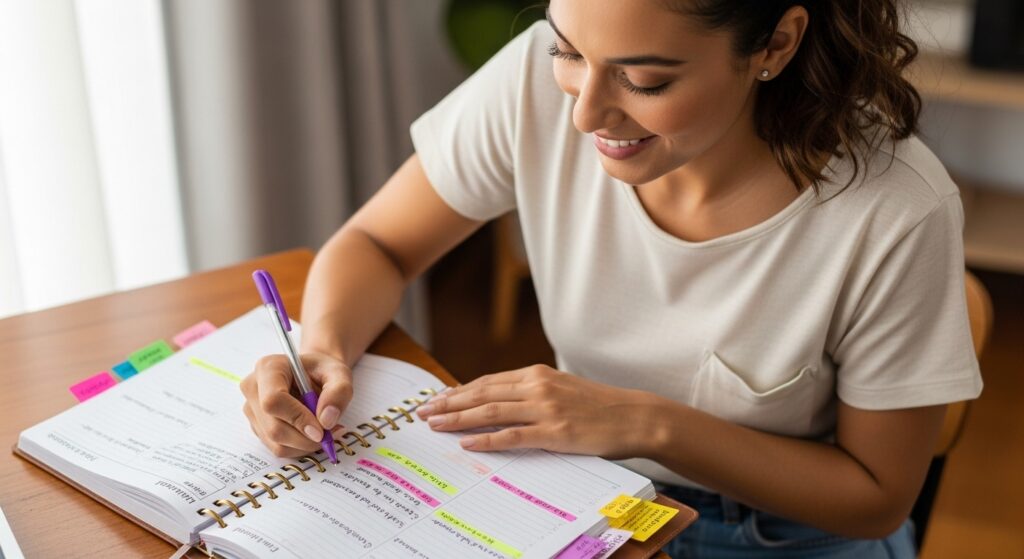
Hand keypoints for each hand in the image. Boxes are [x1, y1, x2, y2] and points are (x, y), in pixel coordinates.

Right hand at [241, 352, 352, 456]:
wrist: (313, 375)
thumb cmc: (323, 371)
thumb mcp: (339, 373)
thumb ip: (338, 392)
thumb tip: (326, 421)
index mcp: (269, 368)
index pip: (273, 400)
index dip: (297, 419)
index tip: (321, 430)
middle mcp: (253, 388)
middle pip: (274, 427)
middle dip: (305, 438)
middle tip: (329, 435)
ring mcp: (252, 409)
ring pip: (276, 442)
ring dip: (304, 444)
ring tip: (324, 431)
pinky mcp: (257, 426)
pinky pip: (277, 448)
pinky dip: (299, 447)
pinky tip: (311, 434)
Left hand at [415, 364, 653, 457]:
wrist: (633, 416)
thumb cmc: (598, 406)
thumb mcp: (562, 389)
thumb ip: (532, 392)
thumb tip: (499, 401)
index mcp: (537, 374)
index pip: (488, 381)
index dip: (458, 391)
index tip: (437, 399)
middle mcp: (537, 386)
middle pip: (482, 393)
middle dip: (449, 403)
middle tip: (423, 411)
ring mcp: (545, 408)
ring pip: (491, 411)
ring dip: (458, 419)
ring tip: (435, 425)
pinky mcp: (554, 431)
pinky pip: (512, 436)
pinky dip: (487, 439)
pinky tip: (467, 443)